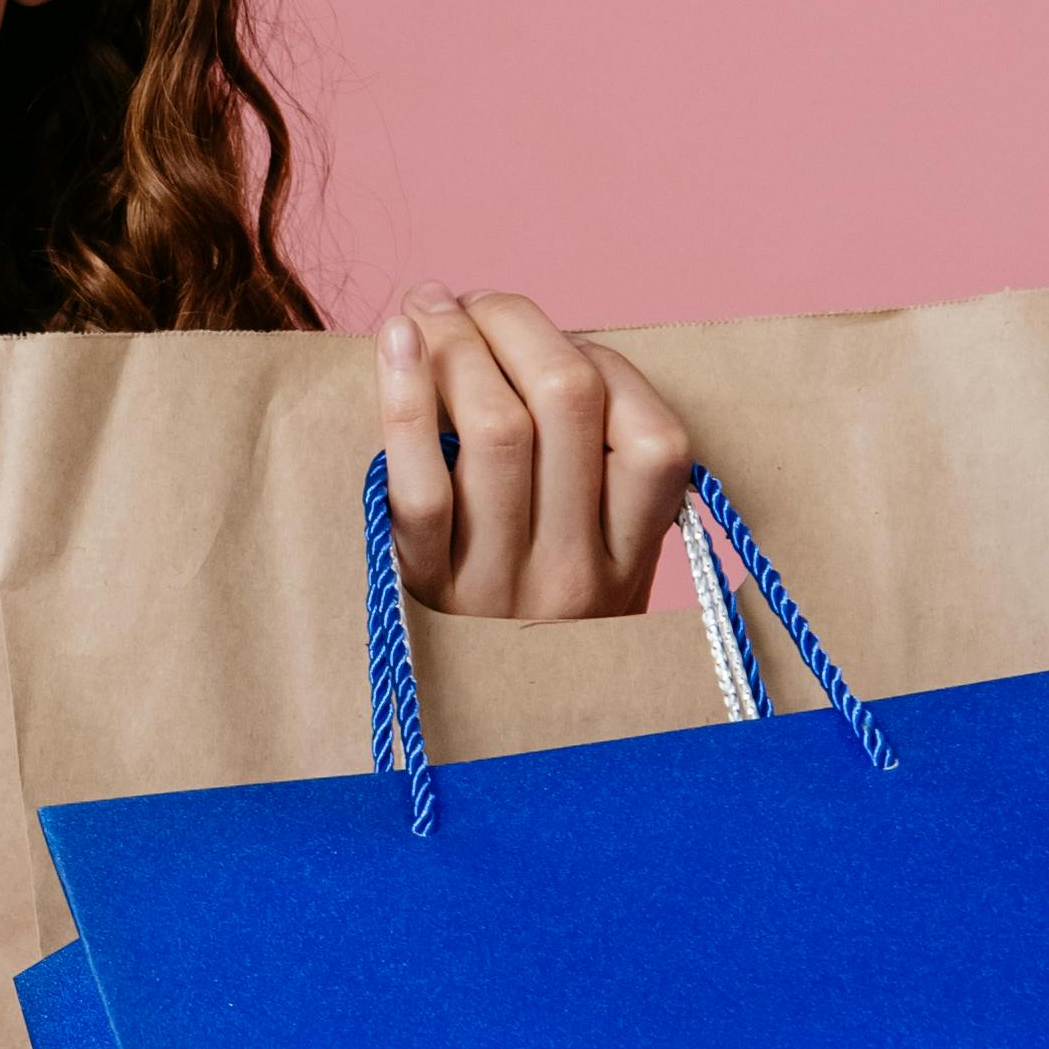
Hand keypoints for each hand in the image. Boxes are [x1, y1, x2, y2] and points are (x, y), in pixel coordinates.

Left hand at [372, 293, 693, 618]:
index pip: (652, 435)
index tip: (542, 336)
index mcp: (632, 558)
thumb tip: (531, 350)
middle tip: (467, 301)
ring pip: (495, 426)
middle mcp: (576, 570)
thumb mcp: (593, 574)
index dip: (598, 356)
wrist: (471, 747)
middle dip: (513, 321)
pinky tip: (396, 343)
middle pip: (567, 400)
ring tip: (427, 312)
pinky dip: (406, 397)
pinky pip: (419, 481)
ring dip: (458, 344)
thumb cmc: (523, 633)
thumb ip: (592, 476)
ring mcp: (500, 582)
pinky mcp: (423, 587)